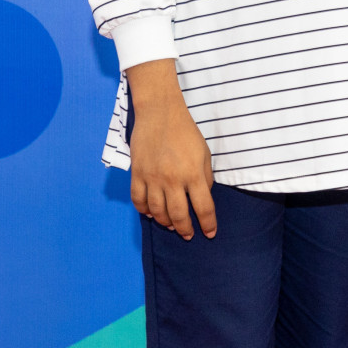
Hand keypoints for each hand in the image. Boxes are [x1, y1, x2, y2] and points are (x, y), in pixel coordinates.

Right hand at [125, 58, 216, 239]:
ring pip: (157, 212)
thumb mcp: (204, 153)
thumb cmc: (186, 132)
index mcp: (193, 173)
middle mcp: (172, 179)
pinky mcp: (138, 173)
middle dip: (185, 229)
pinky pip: (138, 200)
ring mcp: (153, 178)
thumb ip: (205, 177)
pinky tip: (151, 213)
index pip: (203, 208)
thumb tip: (203, 197)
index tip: (210, 233)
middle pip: (178, 215)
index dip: (208, 224)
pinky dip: (144, 210)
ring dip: (165, 223)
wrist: (160, 113)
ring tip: (171, 225)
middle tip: (188, 235)